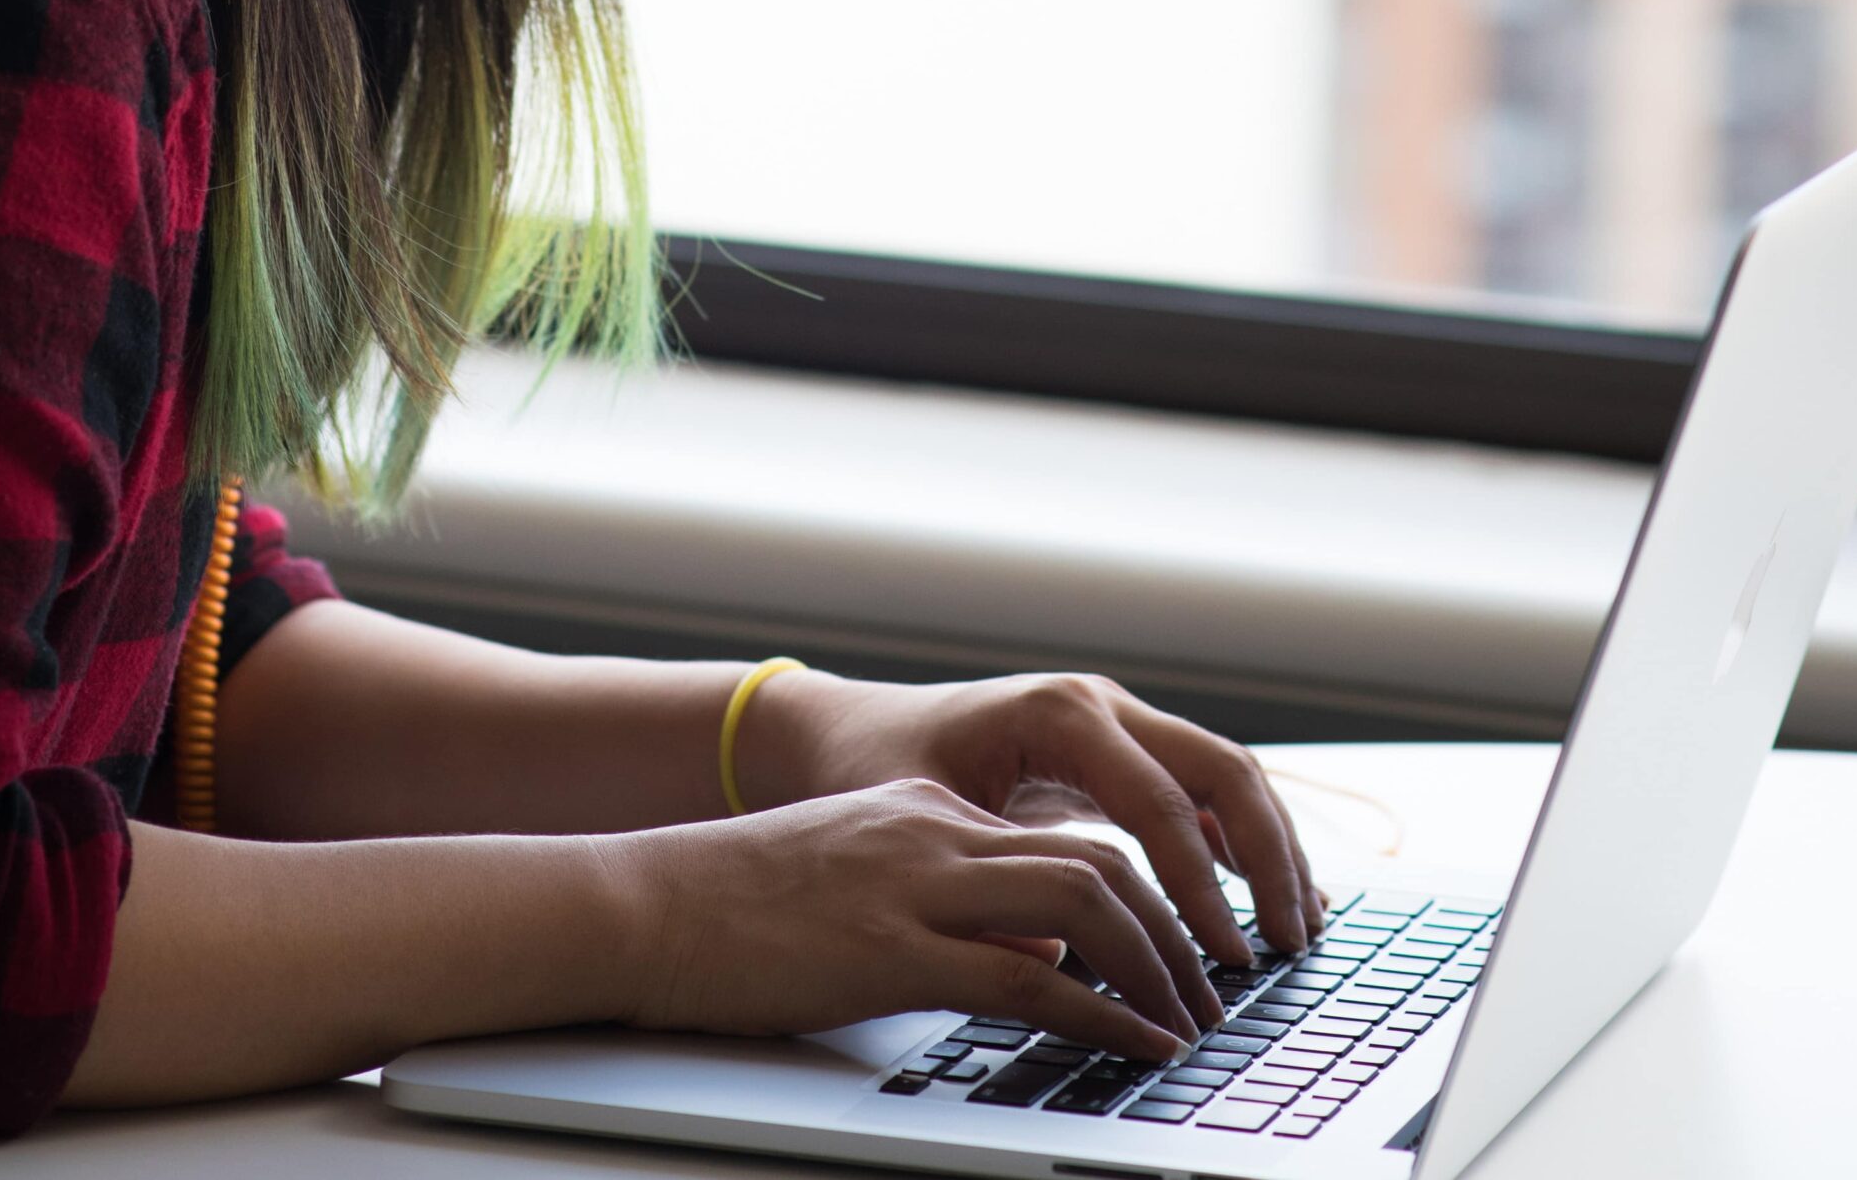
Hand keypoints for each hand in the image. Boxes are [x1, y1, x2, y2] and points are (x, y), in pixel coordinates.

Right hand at [614, 778, 1211, 1060]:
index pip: (1066, 836)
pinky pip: (1028, 981)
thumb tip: (1037, 960)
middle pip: (1096, 860)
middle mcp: (932, 832)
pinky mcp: (891, 950)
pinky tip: (1139, 1046)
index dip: (1143, 892)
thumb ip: (946, 904)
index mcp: (924, 810)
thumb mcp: (855, 879)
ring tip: (1192, 1023)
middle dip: (1175, 928)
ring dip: (1157, 966)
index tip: (1185, 946)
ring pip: (1083, 902)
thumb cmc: (731, 906)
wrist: (641, 902)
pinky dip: (1103, 1016)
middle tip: (1215, 990)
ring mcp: (914, 885)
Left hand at [737, 670, 1324, 965]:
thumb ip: (999, 871)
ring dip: (1269, 846)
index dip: (1202, 886)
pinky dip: (1240, 838)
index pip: (1161, 803)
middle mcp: (1099, 704)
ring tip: (1300, 927)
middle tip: (1290, 944)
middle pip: (1222, 769)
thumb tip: (1062, 947)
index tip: (1227, 956)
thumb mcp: (929, 818)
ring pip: (1225, 774)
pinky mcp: (1117, 751)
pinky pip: (1199, 788)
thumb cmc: (876, 768)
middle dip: (1267, 856)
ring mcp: (1114, 721)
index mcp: (1059, 714)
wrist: (847, 730)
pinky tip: (1264, 899)